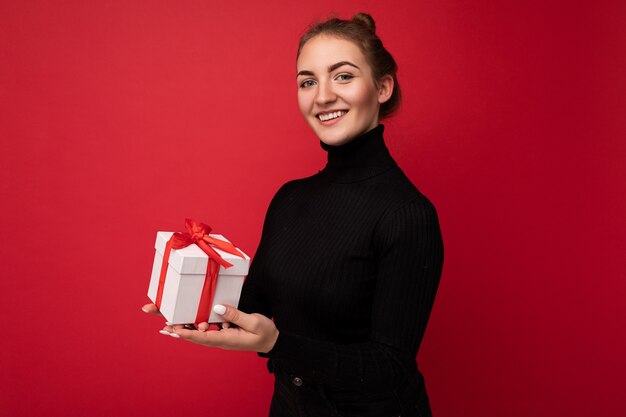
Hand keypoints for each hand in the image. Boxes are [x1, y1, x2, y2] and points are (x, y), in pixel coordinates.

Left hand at [151, 304, 278, 353]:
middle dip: (179, 331)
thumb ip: (235, 315)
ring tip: (166, 326)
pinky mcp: (221, 332)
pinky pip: (204, 330)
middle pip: (195, 336)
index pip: (204, 337)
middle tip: (163, 326)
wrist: (272, 340)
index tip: (175, 329)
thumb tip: (217, 307)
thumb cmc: (265, 332)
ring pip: (197, 333)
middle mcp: (220, 340)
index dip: (188, 333)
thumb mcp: (254, 321)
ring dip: (182, 329)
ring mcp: (220, 337)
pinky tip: (183, 324)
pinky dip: (192, 326)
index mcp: (227, 339)